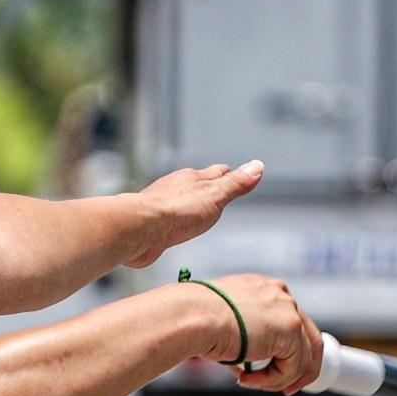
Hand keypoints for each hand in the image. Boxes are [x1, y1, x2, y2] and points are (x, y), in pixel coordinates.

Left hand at [123, 161, 263, 268]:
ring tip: (198, 206)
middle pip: (198, 183)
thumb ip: (235, 184)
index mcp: (193, 178)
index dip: (229, 174)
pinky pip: (168, 216)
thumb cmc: (176, 213)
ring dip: (190, 202)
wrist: (139, 229)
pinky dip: (176, 218)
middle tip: (220, 185)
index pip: (218, 172)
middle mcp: (176, 187)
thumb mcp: (215, 197)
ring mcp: (162, 203)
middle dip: (210, 184)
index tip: (236, 174)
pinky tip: (175, 225)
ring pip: (181, 198)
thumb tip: (257, 166)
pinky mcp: (152, 221)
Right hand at [197, 273, 323, 395]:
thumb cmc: (196, 319)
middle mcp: (282, 295)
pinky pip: (291, 368)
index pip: (292, 323)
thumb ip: (248, 337)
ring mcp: (289, 311)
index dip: (290, 352)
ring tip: (247, 382)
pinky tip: (245, 378)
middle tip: (288, 391)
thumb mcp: (226, 324)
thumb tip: (250, 366)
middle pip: (310, 339)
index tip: (281, 373)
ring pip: (300, 359)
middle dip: (301, 371)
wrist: (192, 316)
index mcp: (267, 289)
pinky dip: (271, 380)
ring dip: (276, 379)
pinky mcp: (290, 330)